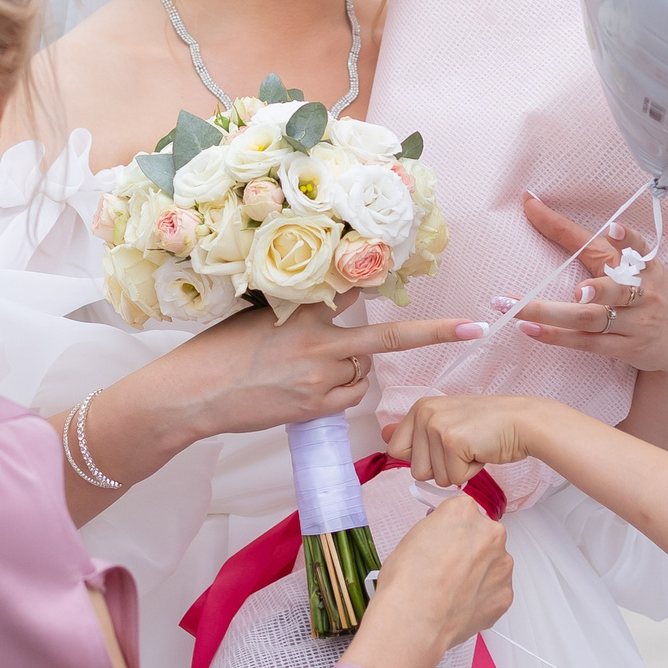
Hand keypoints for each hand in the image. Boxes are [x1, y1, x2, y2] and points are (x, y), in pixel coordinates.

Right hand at [171, 299, 487, 438]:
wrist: (194, 392)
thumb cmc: (220, 351)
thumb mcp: (260, 315)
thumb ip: (301, 312)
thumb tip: (337, 313)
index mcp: (304, 308)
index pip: (355, 287)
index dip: (386, 275)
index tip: (420, 260)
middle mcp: (319, 340)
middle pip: (388, 338)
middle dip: (434, 333)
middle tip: (472, 328)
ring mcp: (321, 376)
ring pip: (363, 372)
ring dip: (350, 370)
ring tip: (305, 371)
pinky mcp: (316, 406)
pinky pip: (349, 397)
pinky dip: (338, 393)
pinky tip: (305, 391)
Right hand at [353, 494, 514, 667]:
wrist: (414, 620)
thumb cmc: (407, 581)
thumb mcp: (413, 537)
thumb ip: (438, 530)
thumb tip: (444, 537)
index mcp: (464, 512)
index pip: (464, 512)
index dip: (451, 530)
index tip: (445, 540)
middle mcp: (490, 533)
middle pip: (483, 536)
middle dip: (469, 550)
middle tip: (447, 569)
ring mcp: (502, 565)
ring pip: (492, 564)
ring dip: (478, 573)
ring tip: (452, 591)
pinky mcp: (505, 594)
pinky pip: (495, 590)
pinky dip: (481, 597)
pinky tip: (460, 605)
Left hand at [385, 394, 549, 488]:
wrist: (522, 422)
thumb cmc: (487, 426)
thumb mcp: (446, 422)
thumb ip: (413, 431)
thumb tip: (382, 435)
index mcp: (419, 408)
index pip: (396, 451)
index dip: (424, 458)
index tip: (445, 445)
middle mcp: (424, 413)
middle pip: (415, 470)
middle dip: (442, 468)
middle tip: (463, 447)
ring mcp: (437, 426)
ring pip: (434, 477)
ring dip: (457, 471)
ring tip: (472, 448)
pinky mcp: (453, 441)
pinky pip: (454, 478)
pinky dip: (471, 472)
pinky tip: (481, 451)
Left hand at [494, 196, 667, 378]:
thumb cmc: (649, 294)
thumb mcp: (632, 266)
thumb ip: (589, 243)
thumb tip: (534, 208)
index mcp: (642, 266)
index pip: (624, 245)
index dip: (613, 234)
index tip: (595, 222)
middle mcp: (641, 293)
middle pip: (613, 290)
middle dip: (594, 290)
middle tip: (578, 291)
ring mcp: (634, 323)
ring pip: (591, 319)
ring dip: (553, 315)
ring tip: (519, 309)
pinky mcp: (625, 348)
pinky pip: (586, 343)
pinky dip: (556, 336)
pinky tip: (530, 329)